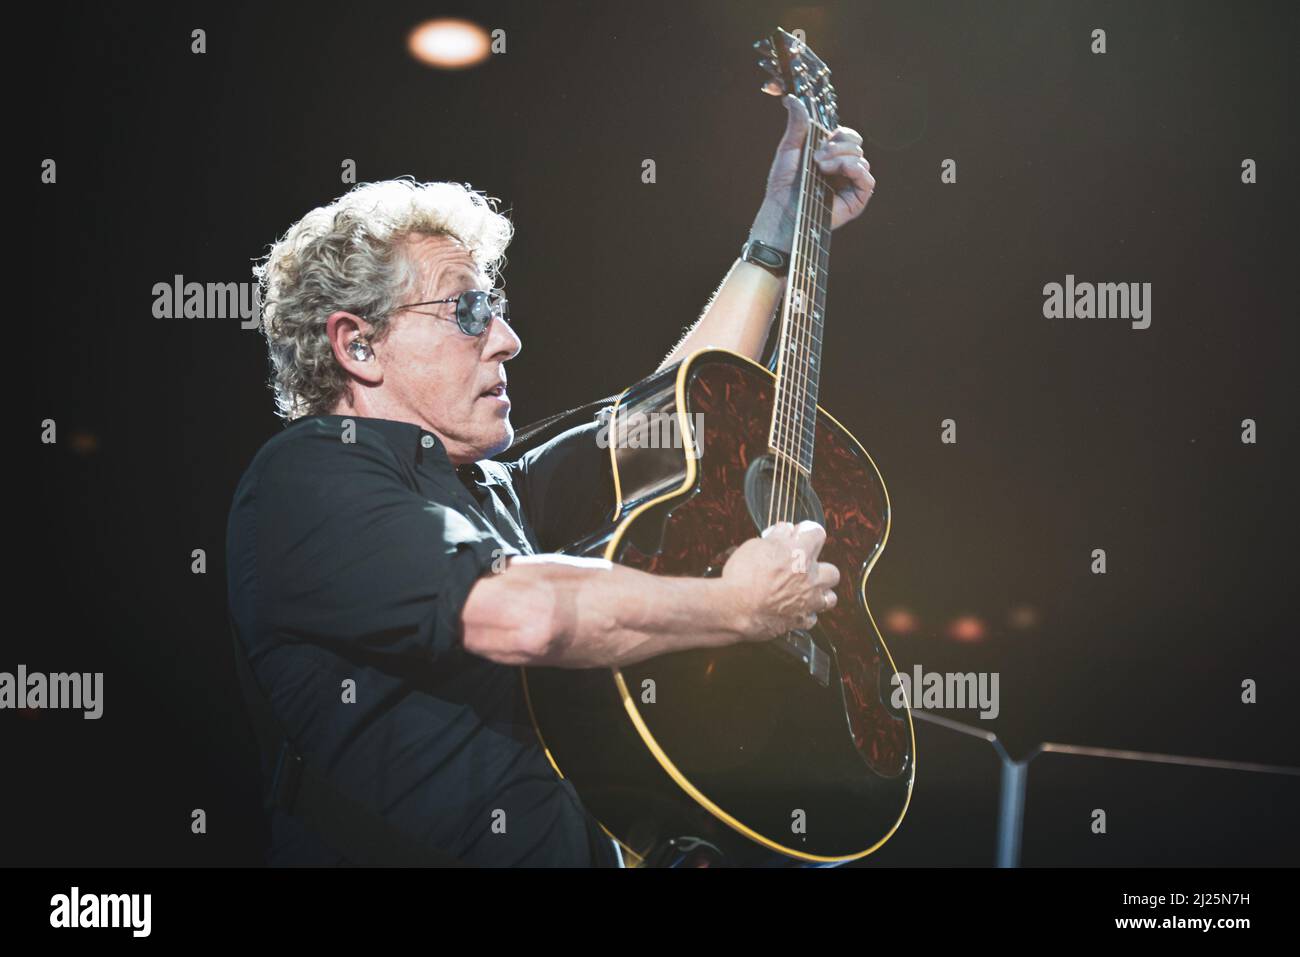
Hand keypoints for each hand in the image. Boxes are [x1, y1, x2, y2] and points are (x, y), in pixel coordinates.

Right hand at [720, 520, 841, 639]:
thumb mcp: (755, 546)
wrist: (734, 608)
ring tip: (805, 591)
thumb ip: (776, 538)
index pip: (817, 533)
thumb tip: (784, 531)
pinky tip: (793, 609)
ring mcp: (808, 601)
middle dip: (820, 568)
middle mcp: (810, 577)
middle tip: (804, 568)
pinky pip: (812, 618)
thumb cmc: (742, 576)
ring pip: (830, 598)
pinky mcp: (800, 620)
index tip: (798, 534)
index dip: (806, 532)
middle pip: (832, 571)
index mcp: (800, 554)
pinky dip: (804, 614)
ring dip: (820, 593)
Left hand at [751, 97, 875, 249]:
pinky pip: (868, 179)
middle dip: (837, 147)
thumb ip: (797, 124)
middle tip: (816, 159)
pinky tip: (841, 170)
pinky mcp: (856, 200)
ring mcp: (850, 184)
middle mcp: (842, 169)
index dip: (839, 134)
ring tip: (821, 169)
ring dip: (841, 159)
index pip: (847, 136)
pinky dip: (856, 170)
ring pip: (861, 159)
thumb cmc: (783, 186)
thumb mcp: (789, 149)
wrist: (782, 211)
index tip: (821, 140)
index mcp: (830, 156)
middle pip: (856, 145)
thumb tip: (791, 99)